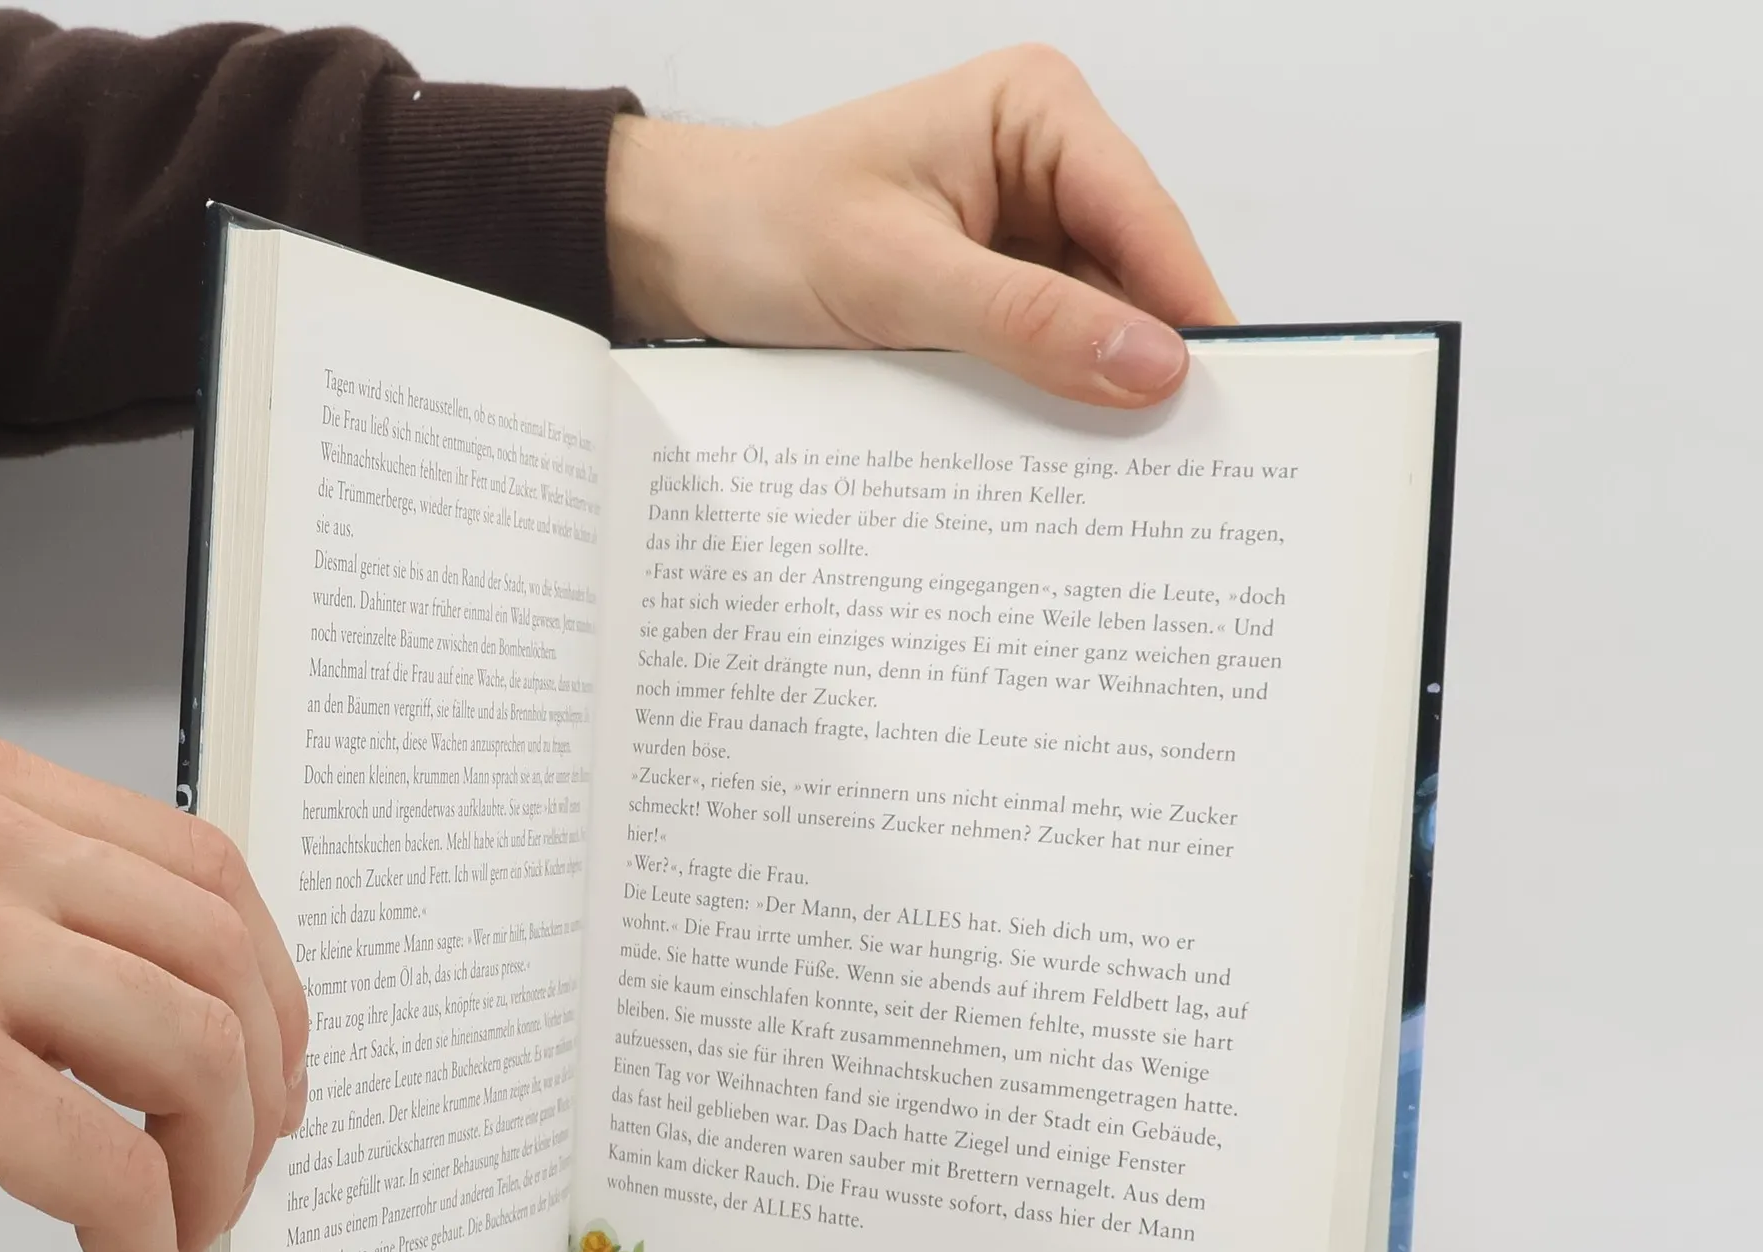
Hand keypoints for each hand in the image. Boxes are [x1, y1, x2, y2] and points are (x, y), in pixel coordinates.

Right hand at [0, 726, 307, 1251]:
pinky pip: (119, 1176)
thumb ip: (63, 940)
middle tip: (234, 1180)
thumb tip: (249, 1039)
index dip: (271, 987)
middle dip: (257, 1096)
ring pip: (197, 1060)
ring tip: (172, 1245)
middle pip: (218, 962)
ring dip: (214, 1182)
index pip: (201, 868)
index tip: (278, 1074)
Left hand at [606, 45, 1232, 407]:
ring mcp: (1024, 236)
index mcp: (1036, 113)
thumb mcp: (898, 277)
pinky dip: (1052, 405)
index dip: (1188, 310)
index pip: (1144, 219)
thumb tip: (1150, 363)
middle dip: (1146, 363)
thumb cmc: (768, 228)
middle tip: (1183, 462)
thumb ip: (1028, 321)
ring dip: (1097, 396)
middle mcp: (1045, 166)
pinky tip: (1063, 460)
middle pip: (1133, 280)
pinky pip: (1047, 356)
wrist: (687, 254)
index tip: (1224, 397)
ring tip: (1125, 477)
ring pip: (1095, 328)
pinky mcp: (994, 296)